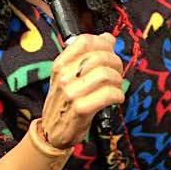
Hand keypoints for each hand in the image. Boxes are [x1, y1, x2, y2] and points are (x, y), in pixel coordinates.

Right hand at [40, 33, 124, 148]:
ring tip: (116, 87)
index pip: (84, 41)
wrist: (52, 131)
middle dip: (116, 63)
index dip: (103, 43)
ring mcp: (71, 93)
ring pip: (106, 75)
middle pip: (100, 57)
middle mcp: (64, 77)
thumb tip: (108, 38)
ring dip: (118, 81)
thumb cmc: (64, 102)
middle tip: (117, 72)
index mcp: (60, 65)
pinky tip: (115, 98)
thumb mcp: (69, 76)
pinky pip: (108, 94)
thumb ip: (87, 56)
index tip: (110, 51)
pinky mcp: (81, 109)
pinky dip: (118, 95)